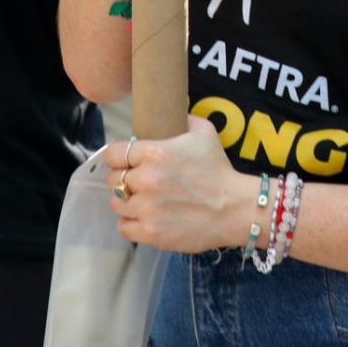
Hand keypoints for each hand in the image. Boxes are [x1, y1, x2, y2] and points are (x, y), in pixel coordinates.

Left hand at [104, 117, 250, 251]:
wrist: (234, 208)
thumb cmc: (218, 170)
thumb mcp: (204, 133)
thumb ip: (183, 119)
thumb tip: (171, 113)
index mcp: (155, 153)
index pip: (114, 154)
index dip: (118, 157)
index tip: (126, 162)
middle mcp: (146, 180)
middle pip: (113, 179)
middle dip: (124, 179)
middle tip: (139, 182)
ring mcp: (147, 208)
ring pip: (116, 204)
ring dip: (126, 202)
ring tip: (142, 201)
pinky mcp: (150, 232)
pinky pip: (123, 227)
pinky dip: (131, 223)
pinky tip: (144, 217)